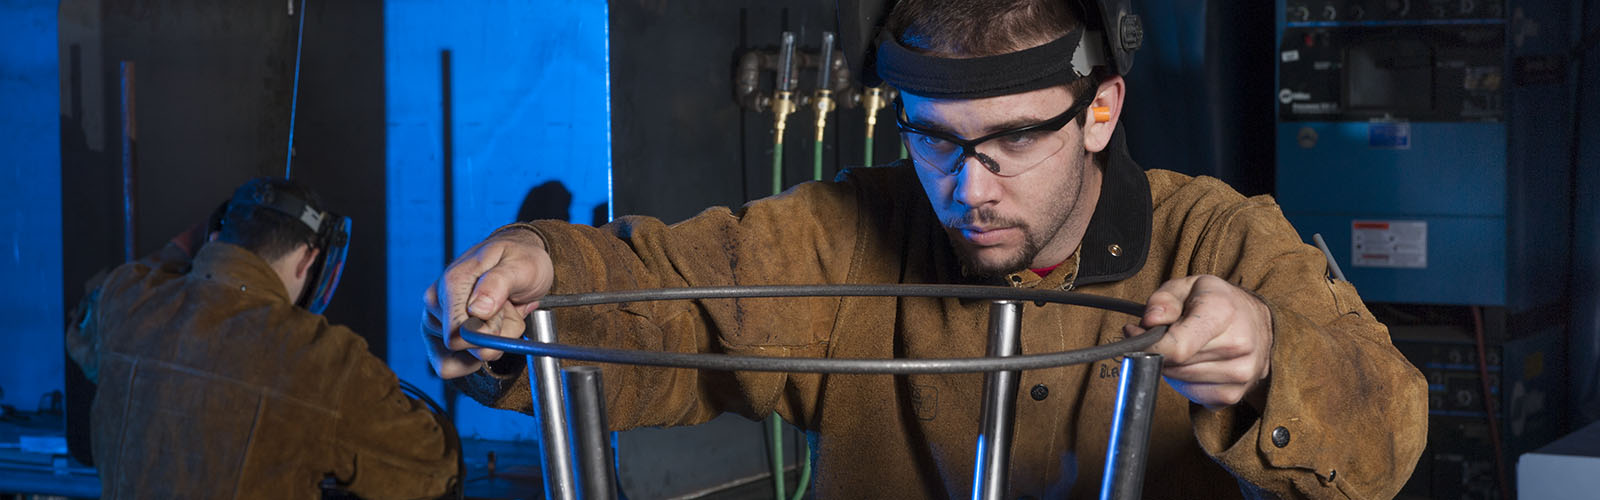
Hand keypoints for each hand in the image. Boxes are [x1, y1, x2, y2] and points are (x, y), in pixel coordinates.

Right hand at [422, 228, 553, 378]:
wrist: (519, 257)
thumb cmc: (521, 259)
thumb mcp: (521, 266)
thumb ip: (498, 285)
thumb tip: (476, 311)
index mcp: (451, 284)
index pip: (458, 335)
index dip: (489, 334)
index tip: (507, 311)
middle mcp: (436, 302)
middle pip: (463, 348)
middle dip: (495, 336)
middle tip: (507, 307)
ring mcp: (434, 319)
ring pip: (461, 358)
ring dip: (490, 343)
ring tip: (500, 314)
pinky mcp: (438, 334)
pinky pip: (450, 365)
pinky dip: (476, 354)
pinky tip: (489, 330)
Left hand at [1124, 275, 1272, 409]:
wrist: (1257, 321)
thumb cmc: (1218, 302)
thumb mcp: (1187, 286)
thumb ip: (1163, 300)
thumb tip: (1149, 322)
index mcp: (1223, 312)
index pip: (1177, 347)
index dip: (1148, 345)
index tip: (1137, 336)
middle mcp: (1238, 345)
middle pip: (1175, 364)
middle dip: (1159, 352)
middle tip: (1162, 337)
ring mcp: (1240, 374)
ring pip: (1181, 382)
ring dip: (1173, 367)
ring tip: (1183, 347)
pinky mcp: (1235, 395)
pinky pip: (1193, 396)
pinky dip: (1187, 382)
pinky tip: (1196, 364)